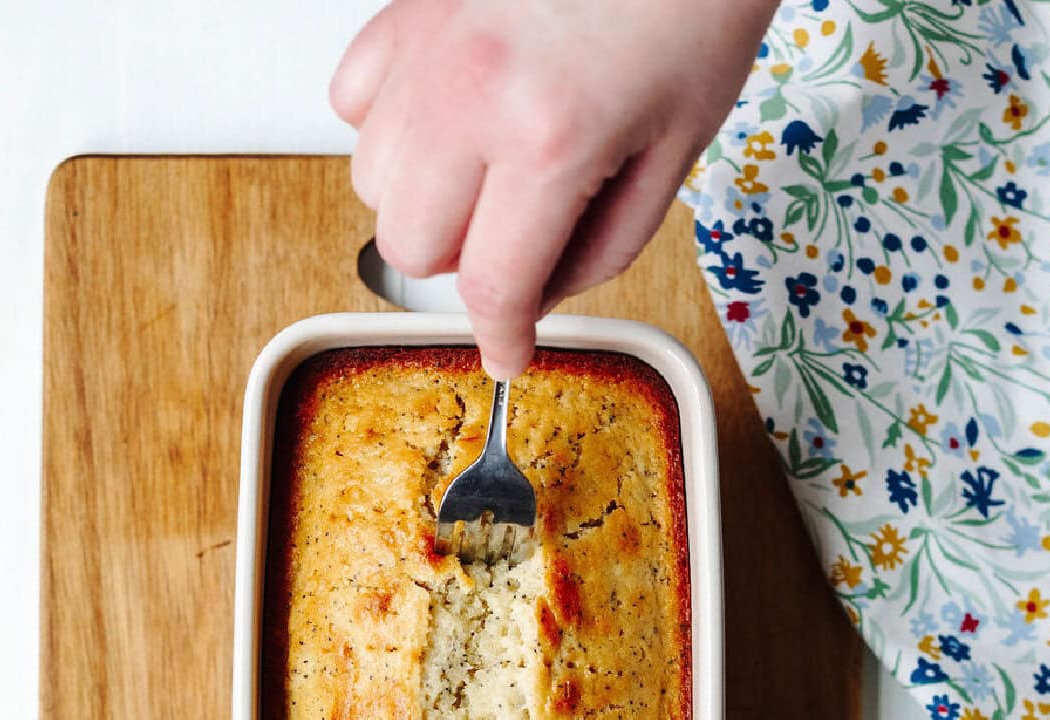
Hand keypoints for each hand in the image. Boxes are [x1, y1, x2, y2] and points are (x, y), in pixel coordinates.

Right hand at [331, 0, 777, 377]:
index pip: (492, 286)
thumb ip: (601, 246)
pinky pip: (354, 102)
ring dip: (426, 200)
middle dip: (466, 264)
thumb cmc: (696, 1)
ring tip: (487, 172)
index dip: (501, 338)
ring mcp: (428, 44)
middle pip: (412, 246)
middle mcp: (470, 91)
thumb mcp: (676, 154)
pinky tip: (447, 120)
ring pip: (372, 182)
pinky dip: (392, 128)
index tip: (508, 354)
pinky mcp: (409, 6)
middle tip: (517, 241)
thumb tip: (538, 294)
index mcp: (548, 138)